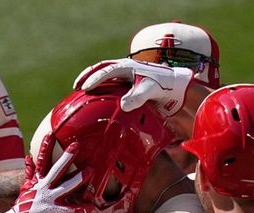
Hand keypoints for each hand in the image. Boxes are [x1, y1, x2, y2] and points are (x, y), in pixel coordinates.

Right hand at [0, 145, 88, 212]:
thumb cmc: (24, 203)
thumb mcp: (26, 186)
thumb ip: (30, 172)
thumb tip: (28, 157)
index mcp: (38, 180)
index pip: (42, 160)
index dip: (46, 147)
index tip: (51, 133)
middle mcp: (44, 187)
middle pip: (56, 170)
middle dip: (67, 158)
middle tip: (76, 145)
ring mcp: (49, 199)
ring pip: (66, 187)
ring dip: (78, 179)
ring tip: (90, 171)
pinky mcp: (53, 211)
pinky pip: (70, 210)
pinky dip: (81, 208)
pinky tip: (92, 206)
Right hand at [74, 58, 193, 114]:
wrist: (176, 87)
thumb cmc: (164, 87)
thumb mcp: (151, 91)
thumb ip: (137, 97)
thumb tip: (122, 105)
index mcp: (128, 67)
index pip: (106, 71)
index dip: (94, 79)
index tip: (84, 89)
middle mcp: (125, 69)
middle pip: (101, 68)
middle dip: (87, 76)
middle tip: (76, 86)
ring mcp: (126, 76)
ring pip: (104, 74)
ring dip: (92, 80)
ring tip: (81, 90)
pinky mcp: (127, 84)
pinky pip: (110, 83)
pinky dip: (100, 87)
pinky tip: (96, 98)